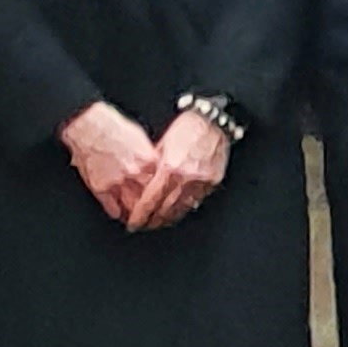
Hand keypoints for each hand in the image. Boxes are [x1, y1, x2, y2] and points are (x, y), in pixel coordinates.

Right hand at [62, 100, 159, 226]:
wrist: (89, 126)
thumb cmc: (113, 128)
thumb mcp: (141, 139)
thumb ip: (150, 157)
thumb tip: (158, 168)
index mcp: (147, 161)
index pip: (162, 185)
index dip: (164, 195)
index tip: (167, 202)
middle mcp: (133, 173)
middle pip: (149, 199)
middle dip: (153, 210)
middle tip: (155, 217)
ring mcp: (116, 182)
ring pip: (131, 207)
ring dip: (136, 215)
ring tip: (139, 220)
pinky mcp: (100, 187)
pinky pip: (111, 206)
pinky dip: (116, 212)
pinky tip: (119, 214)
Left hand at [128, 108, 234, 232]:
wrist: (213, 120)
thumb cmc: (188, 126)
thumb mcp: (163, 143)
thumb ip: (153, 164)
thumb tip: (143, 181)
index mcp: (169, 167)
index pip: (151, 199)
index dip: (140, 215)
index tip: (134, 222)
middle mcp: (185, 177)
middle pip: (165, 209)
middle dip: (153, 221)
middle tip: (145, 225)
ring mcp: (201, 181)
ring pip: (181, 209)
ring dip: (168, 218)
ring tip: (159, 222)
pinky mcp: (212, 181)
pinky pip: (197, 200)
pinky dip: (185, 208)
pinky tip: (177, 210)